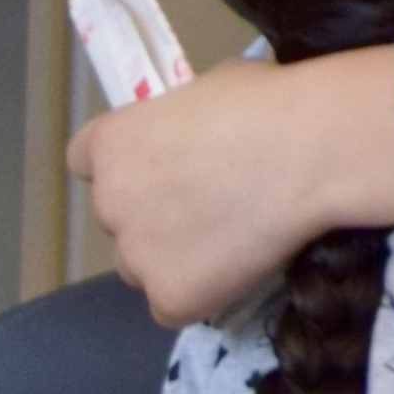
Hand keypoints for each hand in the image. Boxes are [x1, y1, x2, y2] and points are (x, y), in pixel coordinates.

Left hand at [73, 43, 393, 321]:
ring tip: (232, 240)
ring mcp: (136, 256)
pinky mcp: (170, 298)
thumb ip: (185, 122)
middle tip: (210, 206)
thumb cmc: (268, 103)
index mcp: (111, 143)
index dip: (125, 163)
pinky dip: (203, 293)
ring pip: (143, 266)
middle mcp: (109, 201)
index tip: (158, 165)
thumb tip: (201, 136)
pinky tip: (241, 267)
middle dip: (154, 215)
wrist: (308, 151)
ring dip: (173, 258)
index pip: (85, 159)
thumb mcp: (212, 88)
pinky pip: (176, 304)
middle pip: (118, 218)